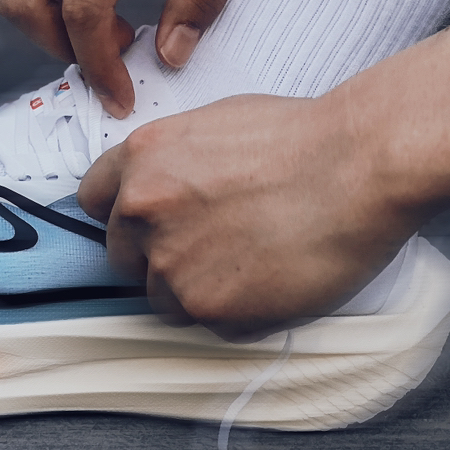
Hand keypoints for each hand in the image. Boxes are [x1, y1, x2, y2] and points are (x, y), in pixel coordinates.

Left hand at [77, 92, 411, 339]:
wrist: (357, 165)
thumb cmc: (301, 138)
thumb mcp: (211, 125)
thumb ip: (170, 163)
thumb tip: (160, 190)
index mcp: (139, 159)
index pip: (92, 201)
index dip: (123, 215)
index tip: (146, 224)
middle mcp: (141, 211)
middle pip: (122, 256)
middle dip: (156, 256)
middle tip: (209, 247)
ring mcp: (171, 263)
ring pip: (162, 298)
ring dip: (196, 290)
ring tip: (250, 262)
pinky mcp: (209, 307)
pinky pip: (207, 324)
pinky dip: (235, 312)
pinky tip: (270, 280)